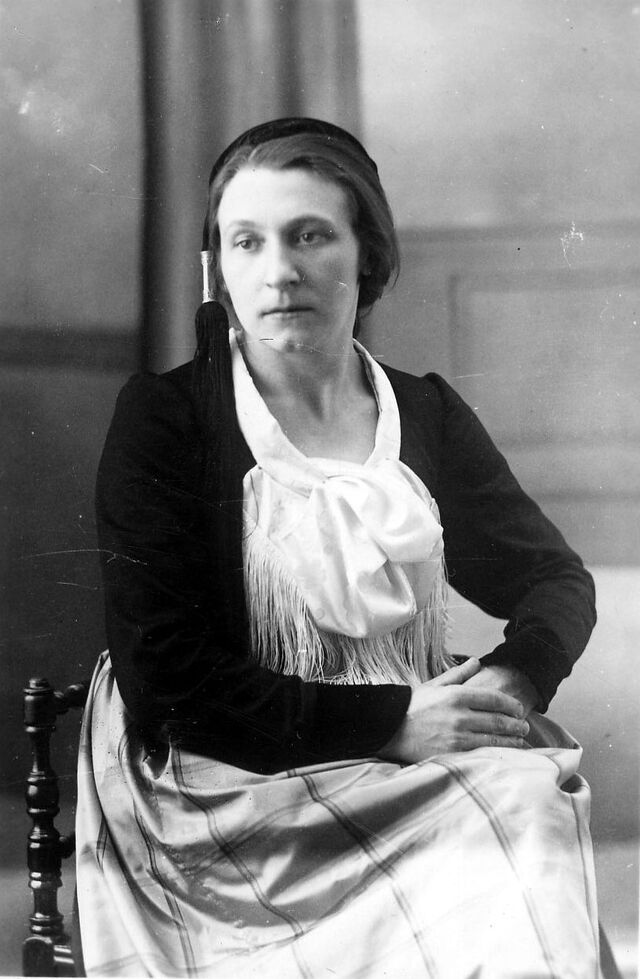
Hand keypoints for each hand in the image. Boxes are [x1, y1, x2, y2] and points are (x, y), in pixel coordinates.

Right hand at [378, 658, 529, 764]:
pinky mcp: (453, 755)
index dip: (511, 705)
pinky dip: (497, 755)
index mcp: (456, 696)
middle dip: (516, 724)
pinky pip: (482, 756)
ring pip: (494, 740)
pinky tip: (505, 755)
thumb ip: (458, 674)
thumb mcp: (434, 685)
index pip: (494, 699)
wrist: (389, 729)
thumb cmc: (413, 706)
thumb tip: (476, 662)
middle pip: (498, 720)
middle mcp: (460, 716)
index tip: (518, 709)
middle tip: (525, 726)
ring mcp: (457, 737)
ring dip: (512, 741)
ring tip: (520, 741)